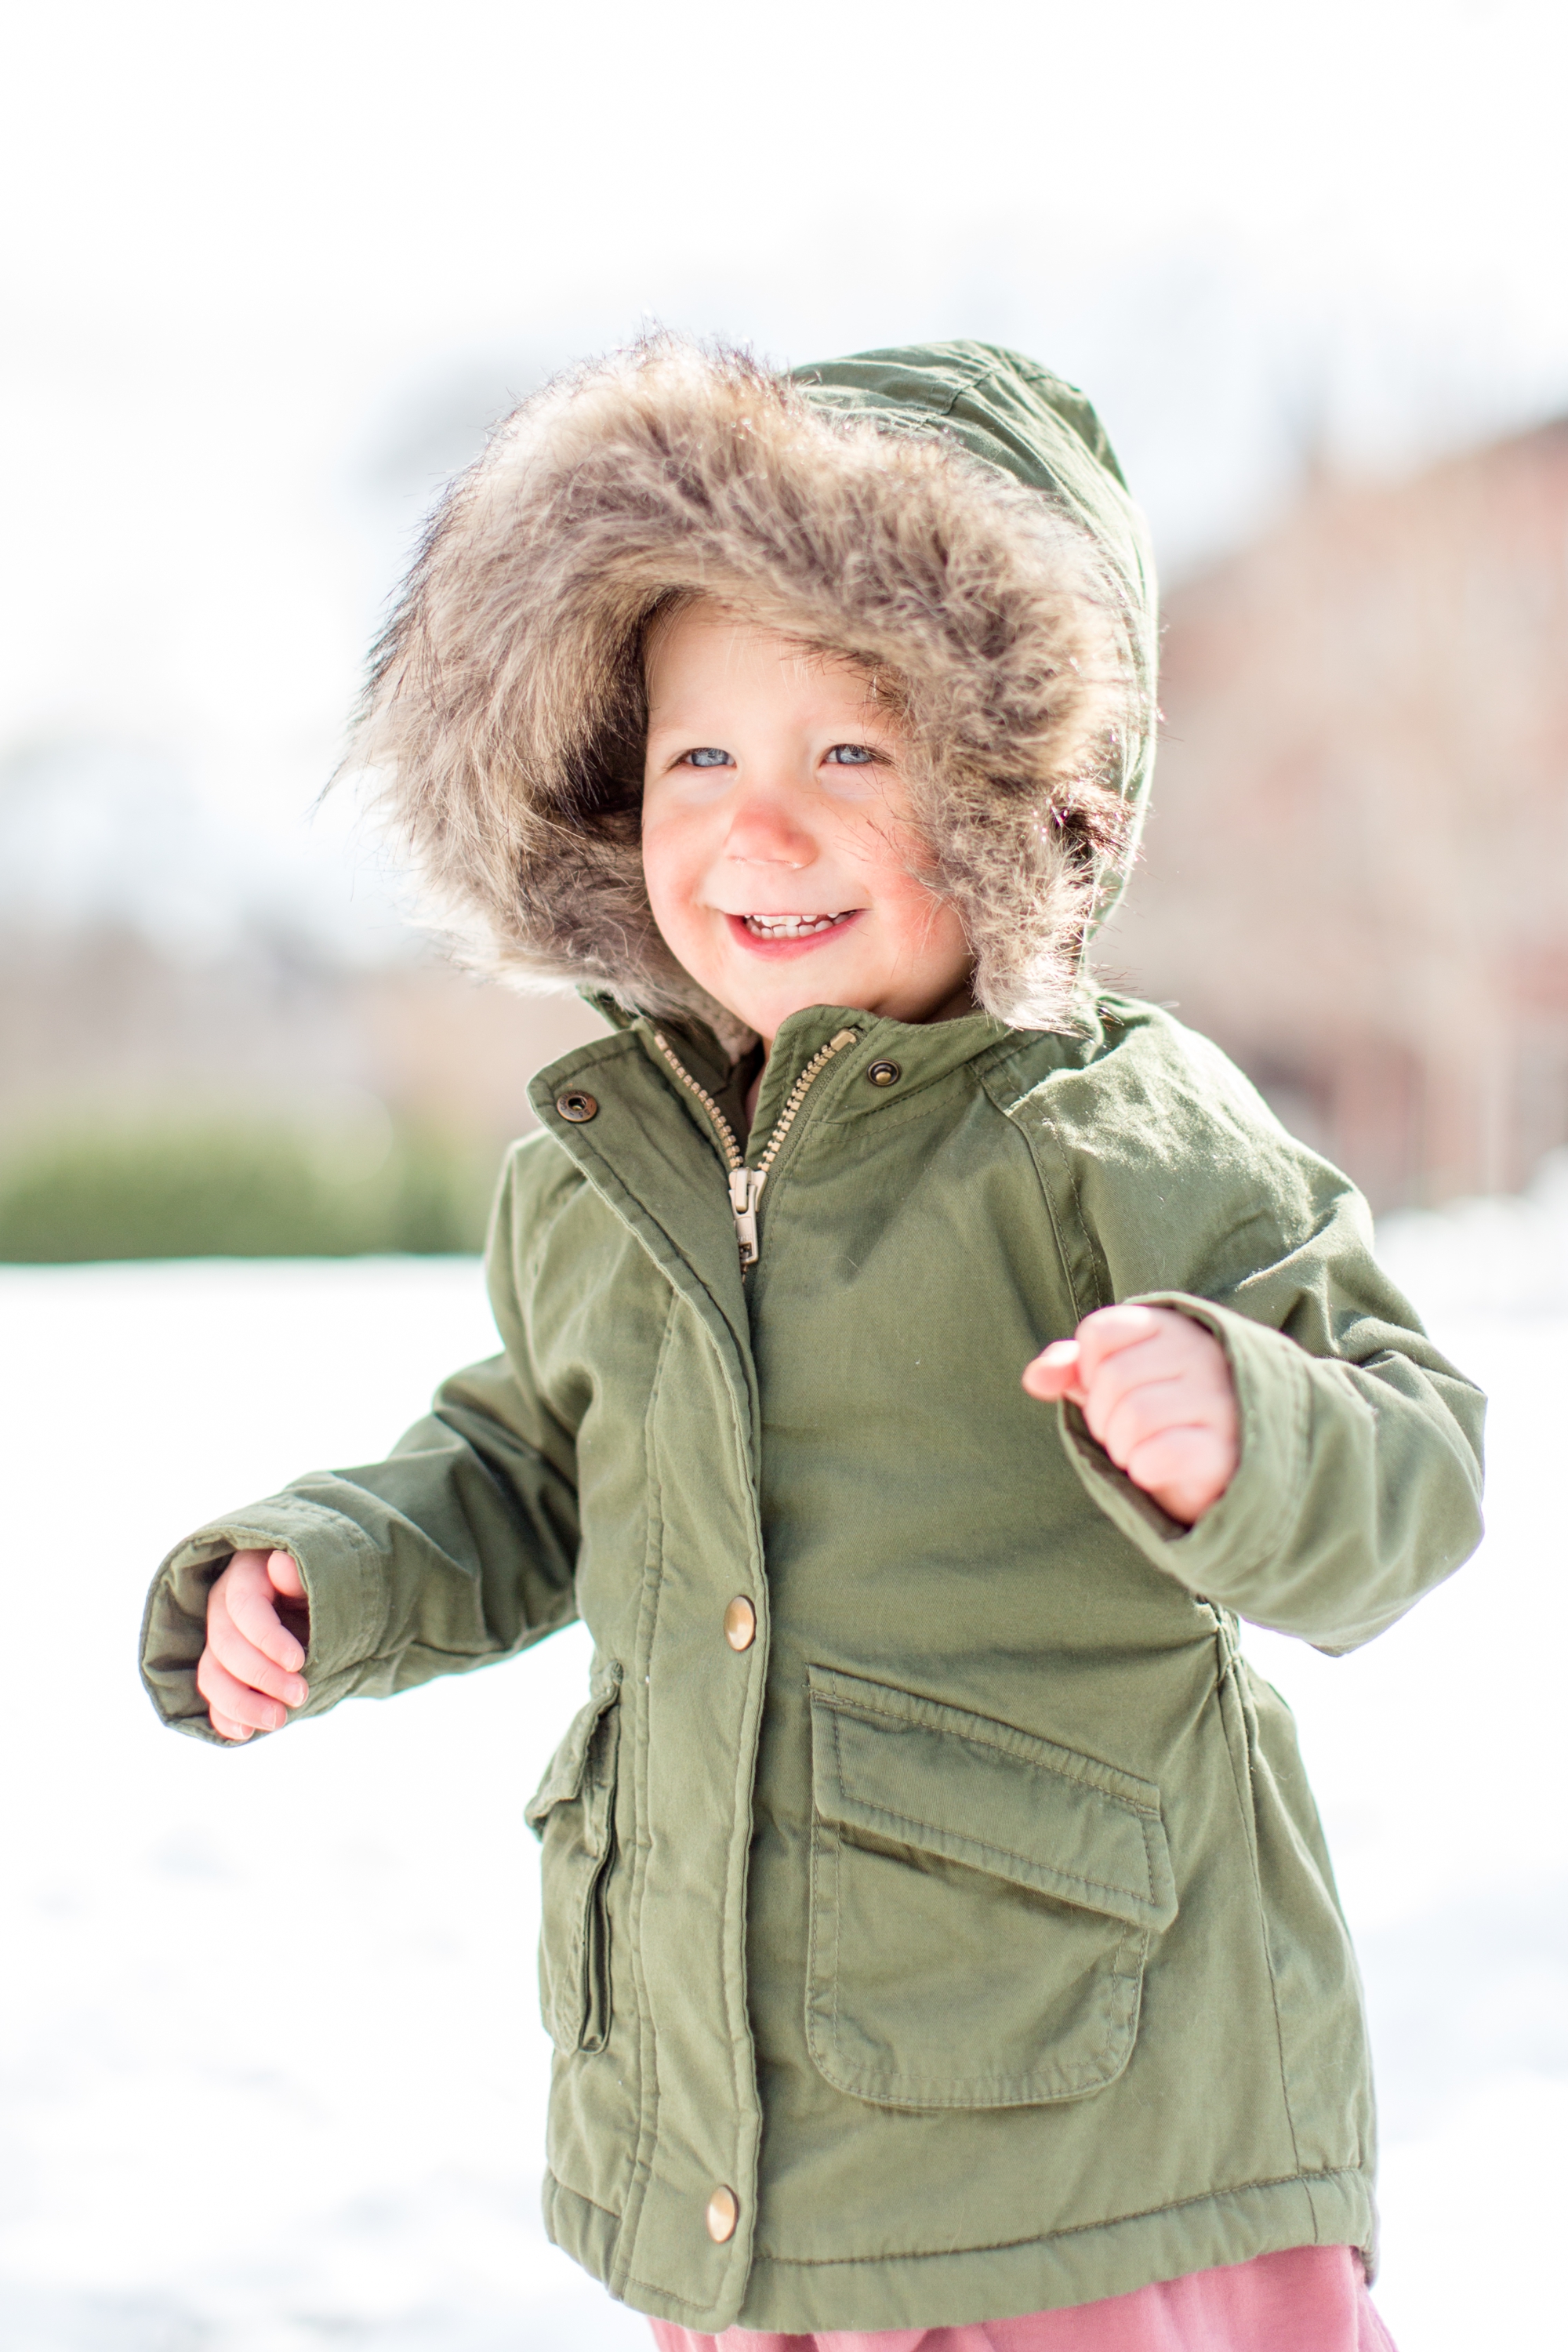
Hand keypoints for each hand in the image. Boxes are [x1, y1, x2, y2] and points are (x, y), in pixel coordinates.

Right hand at [198, 1549, 310, 1740]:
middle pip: (226, 1645)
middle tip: (301, 1695)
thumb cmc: (322, 1582)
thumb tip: (280, 1563)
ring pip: (212, 1675)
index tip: (298, 1662)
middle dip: (262, 1676)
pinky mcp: (221, 1670)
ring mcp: (218, 1640)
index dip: (268, 1638)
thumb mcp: (320, 1572)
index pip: (245, 1607)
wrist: (319, 1603)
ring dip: (241, 1703)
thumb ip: (301, 1574)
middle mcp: (223, 1608)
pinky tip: (245, 1733)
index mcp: (245, 1577)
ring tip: (277, 1720)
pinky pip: (213, 1696)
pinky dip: (224, 1717)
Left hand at [1022, 1304, 1238, 1525]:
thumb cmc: (1154, 1416)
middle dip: (1101, 1416)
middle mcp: (1202, 1353)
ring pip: (1134, 1417)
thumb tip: (1035, 1379)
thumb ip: (1070, 1369)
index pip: (1097, 1332)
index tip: (1106, 1391)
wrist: (1214, 1471)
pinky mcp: (1225, 1448)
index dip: (1086, 1371)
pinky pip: (1160, 1455)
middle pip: (1112, 1378)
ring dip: (1121, 1447)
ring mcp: (1220, 1399)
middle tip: (1124, 1431)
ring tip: (1139, 1449)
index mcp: (1172, 1326)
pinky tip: (1155, 1468)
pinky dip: (1143, 1468)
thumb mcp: (1108, 1384)